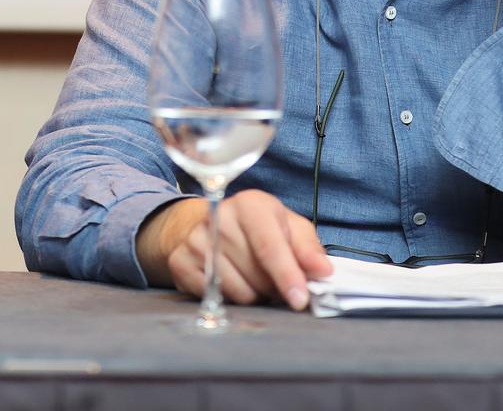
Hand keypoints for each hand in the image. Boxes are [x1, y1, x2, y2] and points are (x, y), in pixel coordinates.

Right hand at [145, 190, 330, 309]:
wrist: (207, 224)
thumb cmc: (258, 228)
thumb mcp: (288, 227)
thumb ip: (308, 248)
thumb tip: (323, 271)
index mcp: (250, 204)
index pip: (269, 245)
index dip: (287, 274)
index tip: (299, 299)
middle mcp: (218, 217)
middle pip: (256, 274)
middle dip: (272, 285)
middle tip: (272, 277)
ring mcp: (195, 240)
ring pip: (238, 291)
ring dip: (253, 293)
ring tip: (251, 276)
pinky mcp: (179, 261)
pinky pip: (215, 297)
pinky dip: (230, 297)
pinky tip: (231, 280)